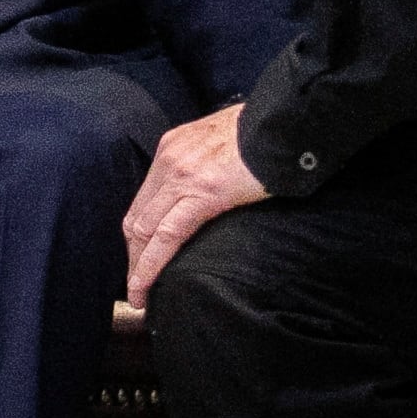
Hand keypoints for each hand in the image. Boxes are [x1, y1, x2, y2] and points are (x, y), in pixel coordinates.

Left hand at [122, 102, 267, 307]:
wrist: (283, 122)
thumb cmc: (262, 133)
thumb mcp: (220, 140)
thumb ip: (205, 162)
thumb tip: (210, 185)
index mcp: (172, 148)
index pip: (143, 201)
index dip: (137, 234)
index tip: (138, 258)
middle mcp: (169, 161)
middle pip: (138, 218)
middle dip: (133, 255)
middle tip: (134, 286)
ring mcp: (181, 176)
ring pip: (145, 230)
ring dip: (138, 267)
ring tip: (138, 296)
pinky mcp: (203, 193)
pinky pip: (168, 236)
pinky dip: (152, 265)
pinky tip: (147, 285)